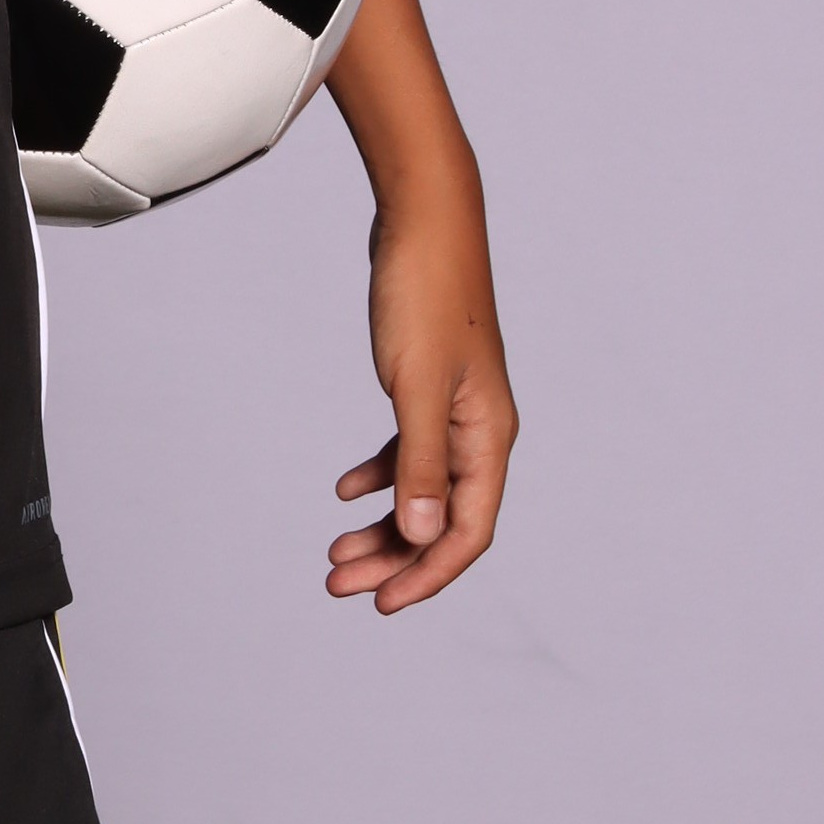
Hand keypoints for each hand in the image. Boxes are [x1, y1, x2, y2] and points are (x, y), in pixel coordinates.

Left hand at [327, 187, 516, 609]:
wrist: (424, 220)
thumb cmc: (425, 294)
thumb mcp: (415, 385)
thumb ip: (420, 462)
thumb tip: (424, 534)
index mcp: (488, 437)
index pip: (468, 533)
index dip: (426, 575)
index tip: (380, 604)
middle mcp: (481, 431)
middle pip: (442, 520)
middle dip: (392, 559)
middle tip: (336, 583)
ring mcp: (457, 409)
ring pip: (423, 489)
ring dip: (383, 524)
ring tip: (334, 551)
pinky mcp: (431, 386)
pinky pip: (410, 451)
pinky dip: (381, 475)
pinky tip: (345, 489)